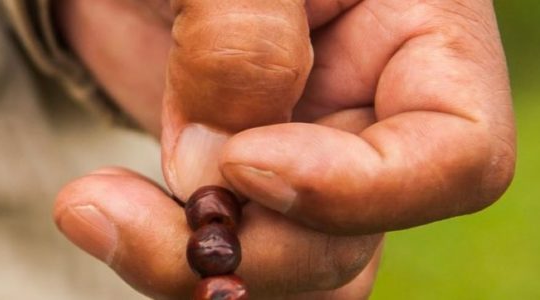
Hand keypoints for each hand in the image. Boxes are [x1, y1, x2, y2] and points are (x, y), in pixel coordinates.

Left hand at [53, 0, 514, 297]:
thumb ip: (240, 39)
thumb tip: (218, 167)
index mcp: (417, 32)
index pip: (455, 154)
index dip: (356, 188)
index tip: (240, 162)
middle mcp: (370, 107)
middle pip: (355, 236)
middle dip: (248, 248)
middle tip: (111, 212)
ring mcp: (304, 154)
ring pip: (291, 267)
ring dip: (196, 263)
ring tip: (93, 212)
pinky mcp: (239, 182)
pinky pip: (233, 256)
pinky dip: (169, 254)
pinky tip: (99, 211)